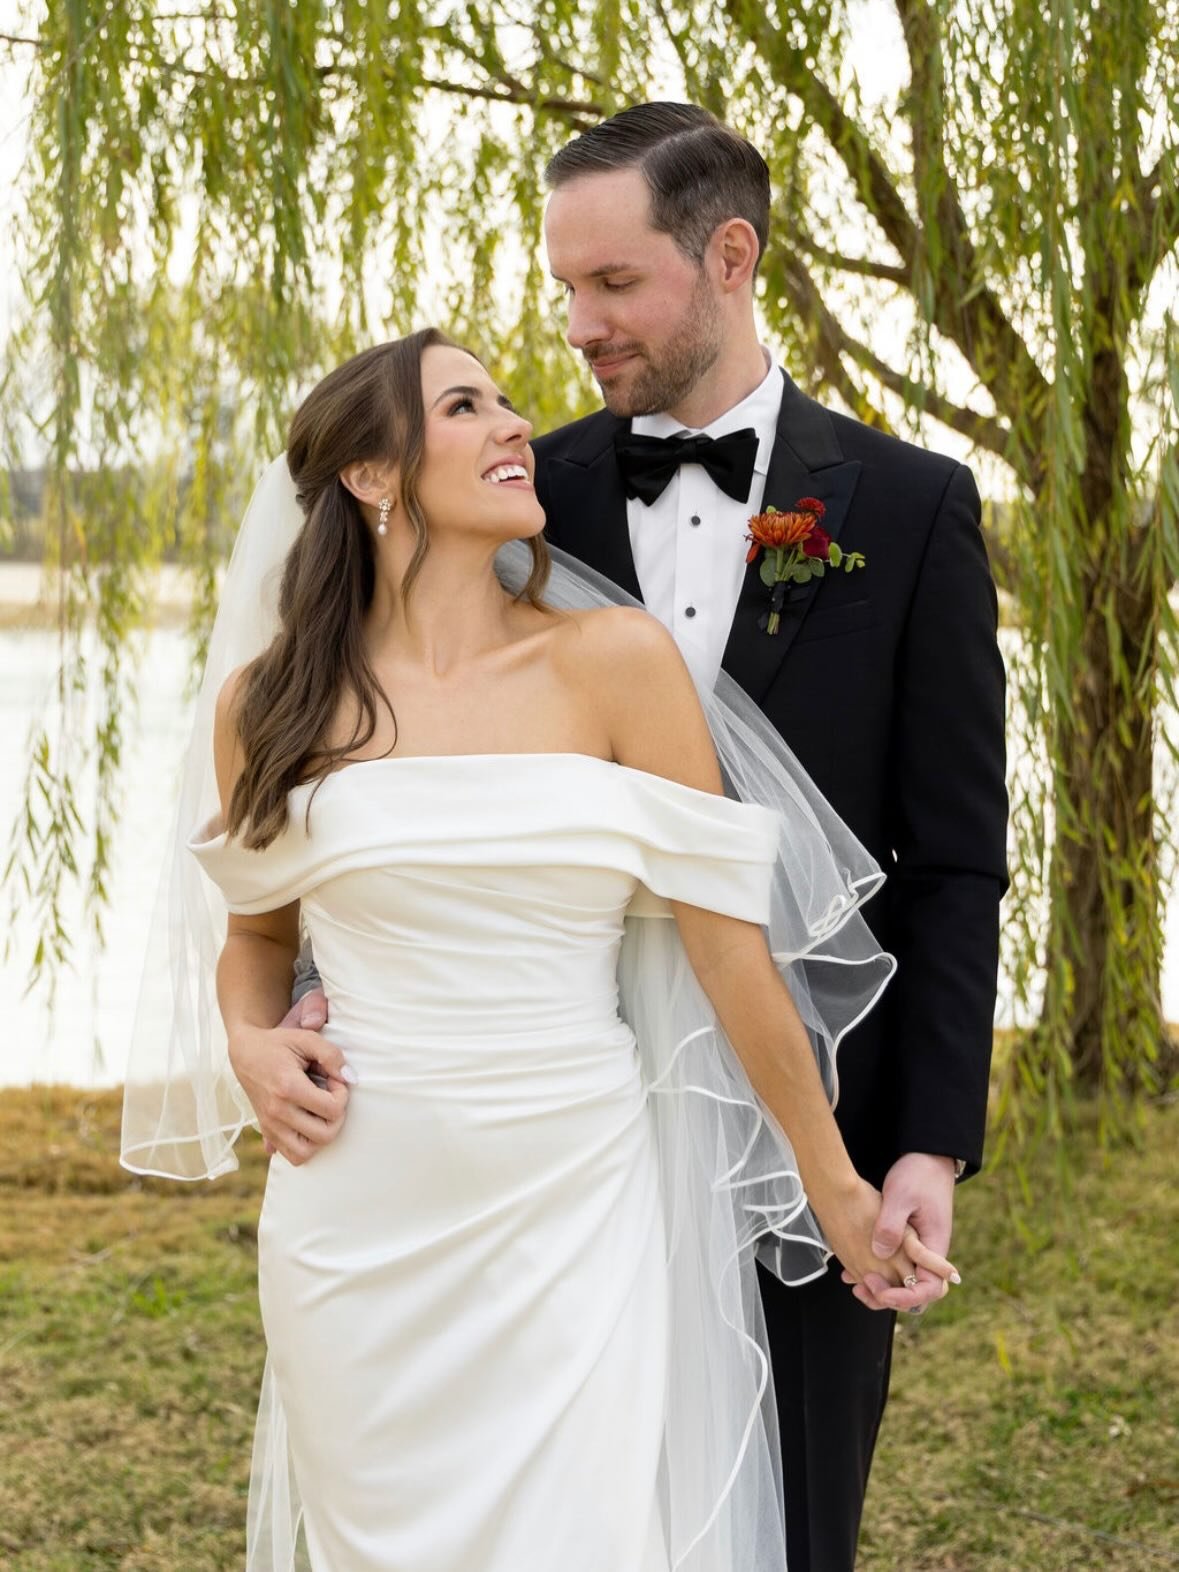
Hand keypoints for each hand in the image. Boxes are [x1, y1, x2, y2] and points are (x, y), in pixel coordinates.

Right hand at [229, 989, 351, 1164]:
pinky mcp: (266, 1132)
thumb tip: (350, 1079)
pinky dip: (304, 1146)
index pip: (332, 1109)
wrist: (245, 1053)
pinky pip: (291, 1156)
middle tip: (330, 1097)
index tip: (334, 1080)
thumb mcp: (307, 1039)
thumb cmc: (278, 1044)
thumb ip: (332, 1056)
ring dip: (321, 1136)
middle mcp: (277, 1112)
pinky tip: (307, 1124)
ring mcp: (270, 1126)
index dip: (342, 1094)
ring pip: (306, 1153)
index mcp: (288, 1088)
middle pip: (324, 1135)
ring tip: (320, 1113)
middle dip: (337, 1117)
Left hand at [841, 1152, 958, 1312]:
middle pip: (915, 1293)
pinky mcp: (905, 1243)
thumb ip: (891, 1226)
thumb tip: (879, 1254)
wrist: (927, 1158)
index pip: (928, 1289)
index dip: (904, 1297)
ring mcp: (917, 1250)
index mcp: (934, 1247)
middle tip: (862, 1288)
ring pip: (903, 1282)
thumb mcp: (901, 1197)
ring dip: (880, 1289)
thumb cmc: (918, 1174)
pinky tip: (853, 1272)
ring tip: (855, 1284)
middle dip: (888, 1298)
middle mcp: (928, 1255)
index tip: (879, 1289)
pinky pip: (894, 1268)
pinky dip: (876, 1274)